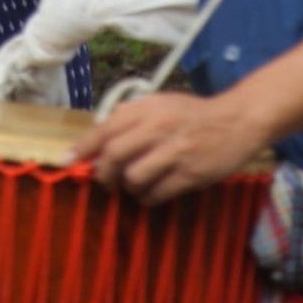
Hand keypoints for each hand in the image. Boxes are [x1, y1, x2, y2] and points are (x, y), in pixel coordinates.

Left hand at [72, 90, 269, 204]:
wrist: (236, 121)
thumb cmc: (192, 114)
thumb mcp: (160, 104)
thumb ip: (132, 118)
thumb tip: (100, 140)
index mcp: (147, 109)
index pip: (105, 129)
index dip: (83, 147)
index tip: (66, 161)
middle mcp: (157, 128)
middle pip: (114, 156)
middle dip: (104, 173)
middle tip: (105, 181)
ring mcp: (174, 152)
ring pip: (133, 177)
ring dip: (128, 187)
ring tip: (135, 186)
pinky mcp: (189, 174)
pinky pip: (157, 194)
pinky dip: (148, 198)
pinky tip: (152, 193)